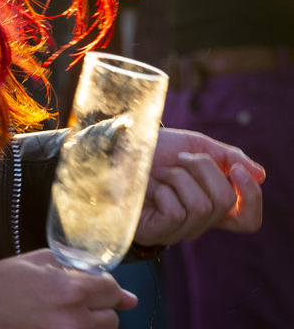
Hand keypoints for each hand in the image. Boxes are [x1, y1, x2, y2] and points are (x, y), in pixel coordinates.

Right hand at [0, 249, 136, 327]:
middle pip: (111, 320)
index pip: (111, 291)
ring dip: (90, 323)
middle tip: (76, 300)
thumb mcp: (43, 260)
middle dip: (99, 308)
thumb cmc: (6, 280)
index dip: (107, 286)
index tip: (96, 285)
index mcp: (71, 290)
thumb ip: (82, 270)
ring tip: (64, 312)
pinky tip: (59, 321)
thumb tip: (123, 294)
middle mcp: (74, 320)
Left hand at [134, 127, 263, 247]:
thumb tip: (260, 175)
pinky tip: (151, 187)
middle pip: (225, 202)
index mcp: (213, 204)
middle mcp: (199, 223)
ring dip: (180, 176)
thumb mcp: (195, 145)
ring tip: (162, 173)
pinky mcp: (157, 232)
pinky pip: (177, 211)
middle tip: (180, 159)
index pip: (248, 220)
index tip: (235, 169)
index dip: (251, 198)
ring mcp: (178, 230)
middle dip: (203, 168)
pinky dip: (164, 188)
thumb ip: (228, 158)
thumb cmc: (154, 149)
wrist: (116, 147)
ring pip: (203, 206)